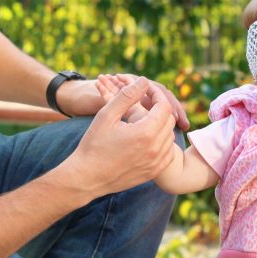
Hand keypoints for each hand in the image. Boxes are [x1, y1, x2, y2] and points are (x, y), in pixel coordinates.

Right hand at [65, 77, 178, 195]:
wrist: (87, 177)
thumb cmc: (94, 144)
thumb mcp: (107, 115)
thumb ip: (127, 95)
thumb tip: (144, 80)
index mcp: (145, 132)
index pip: (163, 106)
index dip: (156, 94)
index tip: (147, 90)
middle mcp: (155, 149)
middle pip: (169, 120)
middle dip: (159, 108)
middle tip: (145, 102)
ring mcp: (156, 163)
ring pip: (169, 136)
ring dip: (161, 124)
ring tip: (144, 118)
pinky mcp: (153, 172)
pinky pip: (167, 152)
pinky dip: (162, 142)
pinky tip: (148, 137)